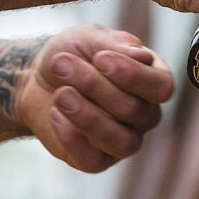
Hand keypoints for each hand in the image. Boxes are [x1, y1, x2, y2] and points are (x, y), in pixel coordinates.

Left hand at [18, 25, 173, 172]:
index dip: (133, 75)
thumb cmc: (73, 53)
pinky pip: (94, 160)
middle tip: (62, 64)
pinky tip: (55, 113)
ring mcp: (123, 140)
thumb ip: (117, 45)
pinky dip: (72, 137)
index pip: (161, 87)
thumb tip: (143, 57)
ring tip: (61, 94)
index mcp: (152, 81)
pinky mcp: (97, 160)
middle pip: (134, 111)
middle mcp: (145, 114)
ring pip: (121, 142)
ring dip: (87, 116)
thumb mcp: (91, 38)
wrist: (37, 75)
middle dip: (94, 86)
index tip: (100, 58)